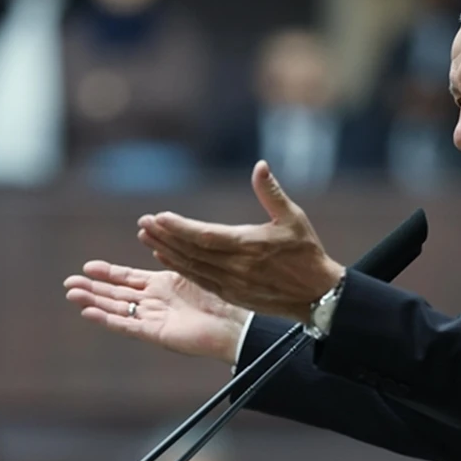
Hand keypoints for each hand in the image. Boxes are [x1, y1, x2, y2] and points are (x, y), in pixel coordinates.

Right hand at [64, 260, 250, 363]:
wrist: (240, 322)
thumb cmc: (226, 294)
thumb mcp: (195, 266)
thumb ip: (174, 250)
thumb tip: (154, 224)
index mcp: (164, 285)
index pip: (128, 279)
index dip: (108, 273)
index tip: (87, 267)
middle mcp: (156, 303)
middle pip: (117, 295)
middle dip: (93, 289)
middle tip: (68, 283)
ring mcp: (155, 319)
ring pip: (117, 310)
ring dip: (94, 302)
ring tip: (72, 295)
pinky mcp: (157, 333)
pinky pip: (127, 326)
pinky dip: (108, 319)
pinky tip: (89, 312)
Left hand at [136, 160, 344, 322]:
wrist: (317, 294)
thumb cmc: (306, 252)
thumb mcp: (293, 218)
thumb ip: (271, 193)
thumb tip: (260, 165)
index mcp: (249, 245)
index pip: (205, 236)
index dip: (179, 227)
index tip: (158, 216)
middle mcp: (236, 267)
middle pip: (191, 252)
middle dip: (165, 237)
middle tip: (143, 223)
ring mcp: (232, 284)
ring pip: (191, 267)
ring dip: (167, 251)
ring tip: (147, 237)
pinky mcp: (231, 294)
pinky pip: (199, 280)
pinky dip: (180, 267)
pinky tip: (165, 257)